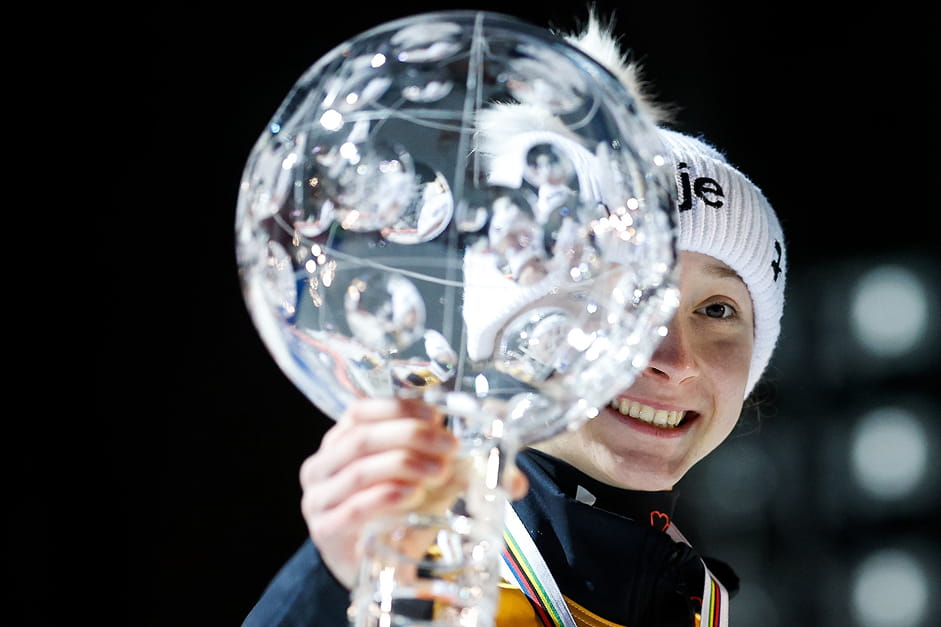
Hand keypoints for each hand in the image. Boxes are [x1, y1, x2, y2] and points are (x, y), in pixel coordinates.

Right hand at [299, 397, 529, 588]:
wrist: (371, 568)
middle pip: (363, 437)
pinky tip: (412, 495)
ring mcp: (319, 499)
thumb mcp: (426, 485)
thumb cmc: (395, 516)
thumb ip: (463, 472)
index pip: (361, 411)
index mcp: (341, 443)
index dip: (399, 407)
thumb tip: (516, 480)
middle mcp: (323, 466)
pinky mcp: (327, 531)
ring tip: (439, 471)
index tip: (436, 416)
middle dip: (411, 436)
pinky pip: (354, 507)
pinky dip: (386, 496)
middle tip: (449, 447)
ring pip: (360, 469)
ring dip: (404, 463)